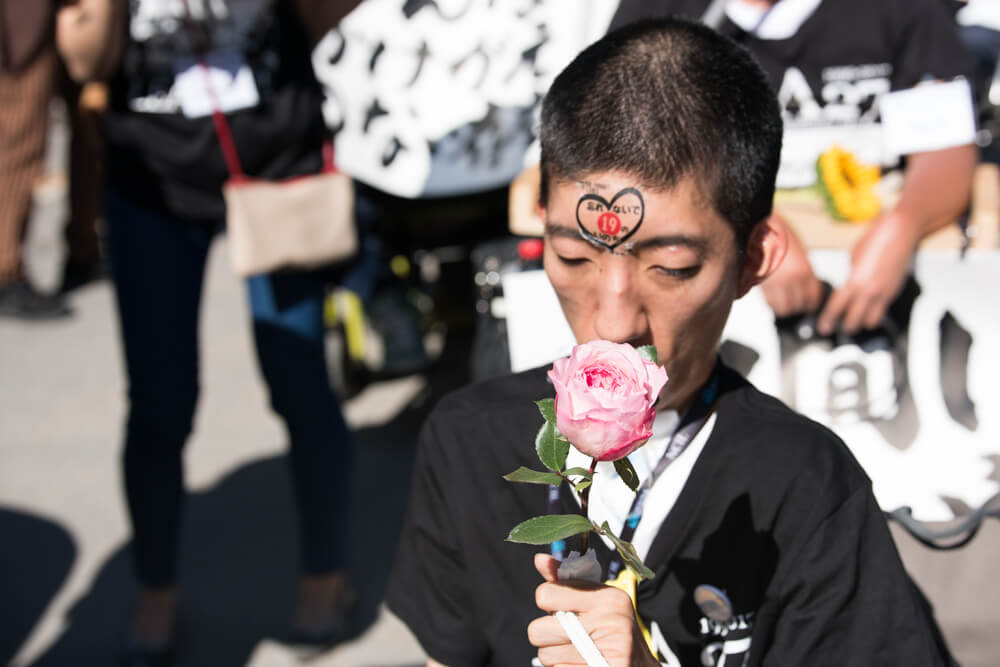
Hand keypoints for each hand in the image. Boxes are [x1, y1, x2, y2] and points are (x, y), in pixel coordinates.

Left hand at [527, 554, 659, 666]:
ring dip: (556, 656)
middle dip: (547, 635)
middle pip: (538, 629)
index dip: (548, 603)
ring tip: (578, 651)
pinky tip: (581, 664)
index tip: (562, 608)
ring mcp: (606, 650)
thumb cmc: (615, 631)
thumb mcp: (597, 600)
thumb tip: (540, 560)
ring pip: (545, 655)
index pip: (546, 595)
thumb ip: (566, 582)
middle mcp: (609, 621)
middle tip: (568, 635)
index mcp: (607, 597)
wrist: (642, 666)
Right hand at [759, 215, 824, 317]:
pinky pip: (769, 302)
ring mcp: (775, 283)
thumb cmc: (778, 234)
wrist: (758, 225)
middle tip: (794, 300)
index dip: (810, 302)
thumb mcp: (798, 253)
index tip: (809, 302)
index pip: (812, 297)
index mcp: (804, 270)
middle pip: (798, 305)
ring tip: (782, 298)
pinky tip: (772, 295)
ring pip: (783, 307)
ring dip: (783, 305)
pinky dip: (771, 302)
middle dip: (797, 304)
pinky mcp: (760, 284)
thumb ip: (803, 272)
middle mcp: (791, 279)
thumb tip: (804, 287)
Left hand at [816, 212, 916, 334]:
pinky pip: (882, 310)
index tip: (824, 327)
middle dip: (846, 327)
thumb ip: (850, 277)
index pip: (837, 308)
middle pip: (854, 321)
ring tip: (857, 321)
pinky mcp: (894, 291)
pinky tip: (870, 309)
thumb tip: (847, 287)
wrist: (900, 232)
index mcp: (854, 281)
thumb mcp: (854, 258)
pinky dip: (875, 313)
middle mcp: (869, 290)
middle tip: (840, 328)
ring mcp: (884, 293)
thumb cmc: (876, 239)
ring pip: (871, 321)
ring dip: (863, 322)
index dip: (829, 320)